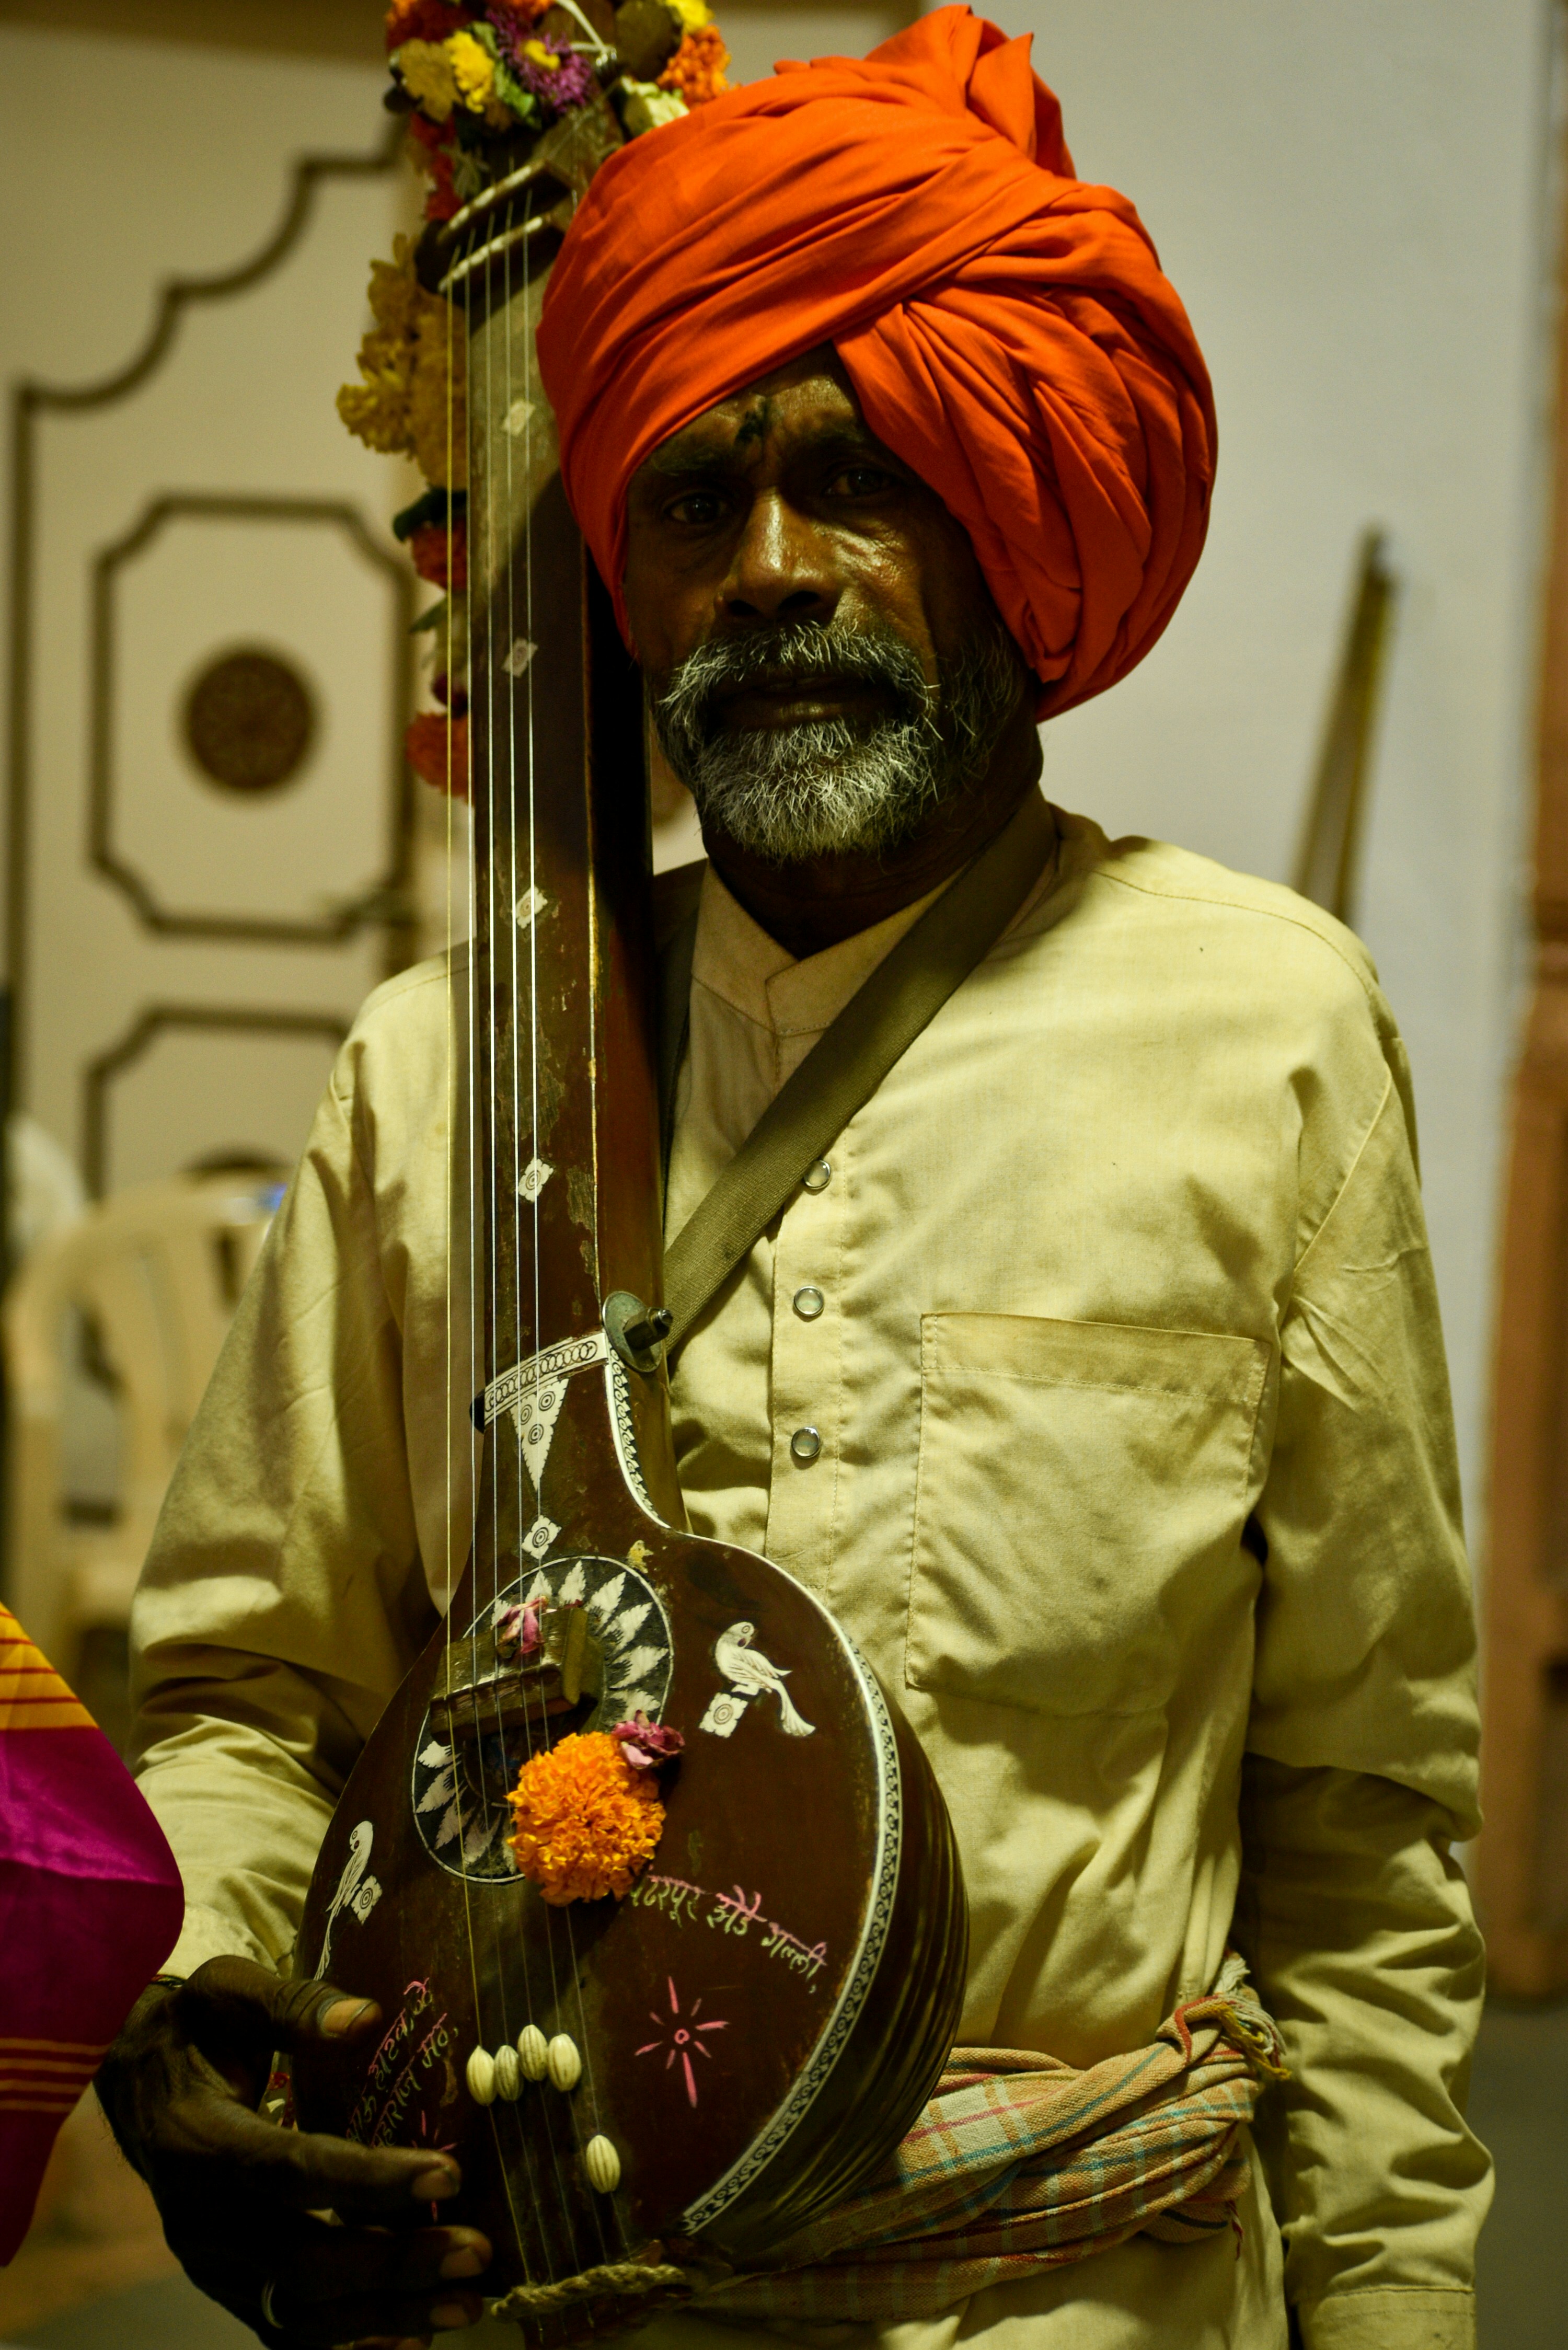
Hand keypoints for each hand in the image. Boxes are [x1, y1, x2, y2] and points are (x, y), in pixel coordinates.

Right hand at [97, 1957, 490, 2348]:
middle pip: (302, 2260)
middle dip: (394, 2264)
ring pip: (300, 2311)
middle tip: (476, 2254)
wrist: (134, 2081)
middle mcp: (201, 2219)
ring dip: (385, 2314)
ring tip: (466, 2305)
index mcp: (201, 2141)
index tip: (447, 2174)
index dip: (369, 2179)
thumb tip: (367, 2017)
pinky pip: (287, 2331)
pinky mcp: (227, 2286)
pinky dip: (350, 2341)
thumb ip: (295, 2004)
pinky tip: (412, 2335)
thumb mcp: (231, 1993)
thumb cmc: (195, 2028)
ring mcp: (211, 2264)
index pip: (290, 2170)